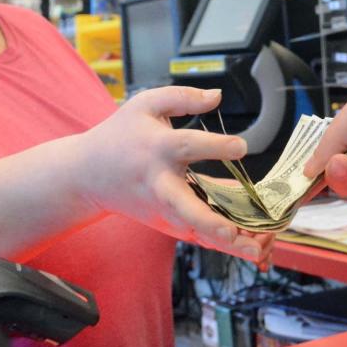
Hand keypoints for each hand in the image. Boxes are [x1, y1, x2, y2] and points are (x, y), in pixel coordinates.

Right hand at [81, 87, 271, 261]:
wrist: (88, 174)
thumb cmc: (121, 135)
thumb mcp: (145, 104)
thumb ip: (183, 97)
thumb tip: (217, 96)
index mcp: (157, 149)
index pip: (187, 147)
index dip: (215, 147)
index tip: (241, 147)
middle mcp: (160, 184)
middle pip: (184, 207)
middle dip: (208, 221)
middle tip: (232, 232)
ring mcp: (163, 210)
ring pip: (195, 231)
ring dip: (226, 243)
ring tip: (258, 250)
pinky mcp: (167, 224)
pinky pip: (199, 235)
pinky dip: (224, 245)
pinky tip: (254, 248)